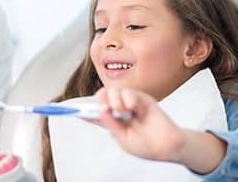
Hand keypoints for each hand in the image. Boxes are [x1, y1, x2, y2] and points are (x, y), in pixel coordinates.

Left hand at [93, 87, 227, 173]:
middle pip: (101, 96)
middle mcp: (118, 110)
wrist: (167, 145)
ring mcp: (129, 103)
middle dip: (100, 100)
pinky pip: (129, 92)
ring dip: (114, 100)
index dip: (82, 110)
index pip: (92, 113)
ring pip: (113, 91)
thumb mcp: (123, 138)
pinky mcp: (141, 99)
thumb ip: (111, 124)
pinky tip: (131, 109)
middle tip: (104, 109)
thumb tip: (100, 110)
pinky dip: (127, 99)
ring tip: (122, 113)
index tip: (69, 109)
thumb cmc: (146, 145)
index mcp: (111, 122)